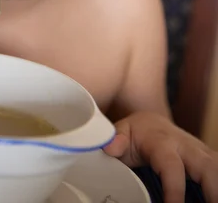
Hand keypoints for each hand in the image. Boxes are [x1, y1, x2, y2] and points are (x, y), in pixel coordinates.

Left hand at [103, 111, 217, 202]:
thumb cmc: (137, 133)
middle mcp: (186, 145)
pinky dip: (216, 185)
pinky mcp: (207, 159)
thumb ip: (116, 140)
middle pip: (208, 166)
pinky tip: (212, 197)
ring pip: (217, 166)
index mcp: (162, 142)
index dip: (175, 189)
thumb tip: (110, 147)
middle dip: (213, 188)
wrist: (151, 122)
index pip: (172, 166)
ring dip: (217, 187)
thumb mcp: (123, 133)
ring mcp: (200, 151)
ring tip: (214, 202)